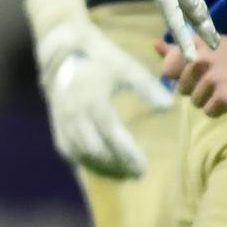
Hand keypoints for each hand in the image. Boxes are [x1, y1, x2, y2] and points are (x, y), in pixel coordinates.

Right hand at [25, 0, 169, 178]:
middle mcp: (75, 113)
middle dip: (117, 165)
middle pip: (96, 150)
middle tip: (138, 173)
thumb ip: (147, 86)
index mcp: (92, 99)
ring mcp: (63, 121)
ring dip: (102, 167)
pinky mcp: (57, 125)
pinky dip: (86, 162)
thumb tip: (168, 106)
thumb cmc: (102, 60)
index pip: (112, 135)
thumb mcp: (126, 67)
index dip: (128, 154)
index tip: (144, 166)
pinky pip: (70, 151)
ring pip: (81, 154)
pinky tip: (104, 167)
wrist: (65, 53)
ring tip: (123, 174)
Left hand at [157, 25, 226, 114]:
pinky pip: (209, 112)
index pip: (168, 70)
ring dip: (209, 100)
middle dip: (197, 89)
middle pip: (182, 89)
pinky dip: (219, 109)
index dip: (180, 76)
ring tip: (226, 88)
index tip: (196, 73)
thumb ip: (179, 48)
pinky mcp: (224, 98)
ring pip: (196, 102)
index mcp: (192, 47)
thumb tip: (155, 45)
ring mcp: (211, 80)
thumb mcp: (207, 45)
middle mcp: (198, 62)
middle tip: (216, 81)